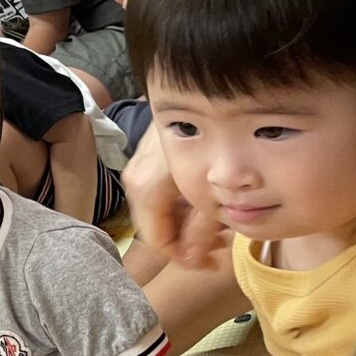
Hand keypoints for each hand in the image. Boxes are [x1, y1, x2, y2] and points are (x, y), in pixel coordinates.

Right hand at [123, 129, 227, 268]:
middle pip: (157, 227)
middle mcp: (135, 181)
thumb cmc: (206, 137)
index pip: (157, 241)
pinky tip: (208, 203)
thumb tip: (195, 259)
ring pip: (160, 211)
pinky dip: (183, 205)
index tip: (210, 264)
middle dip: (188, 242)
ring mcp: (139, 168)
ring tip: (219, 226)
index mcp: (145, 191)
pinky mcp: (149, 158)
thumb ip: (202, 229)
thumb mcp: (209, 190)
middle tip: (219, 248)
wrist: (198, 91)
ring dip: (187, 224)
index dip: (185, 259)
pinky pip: (162, 193)